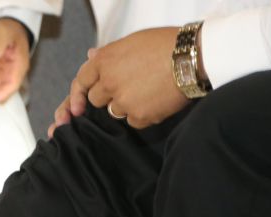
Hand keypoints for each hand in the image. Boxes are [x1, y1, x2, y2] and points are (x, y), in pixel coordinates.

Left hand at [48, 27, 186, 134]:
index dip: (78, 94)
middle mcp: (109, 82)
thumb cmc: (164, 44)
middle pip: (96, 100)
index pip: (81, 81)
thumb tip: (90, 56)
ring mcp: (123, 101)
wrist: (193, 57)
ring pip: (115, 111)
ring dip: (126, 105)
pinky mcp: (139, 116)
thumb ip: (108, 54)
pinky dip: (142, 114)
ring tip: (147, 90)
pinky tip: (156, 100)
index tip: (78, 106)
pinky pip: (133, 121)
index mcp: (105, 61)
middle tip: (129, 86)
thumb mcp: (132, 42)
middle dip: (108, 96)